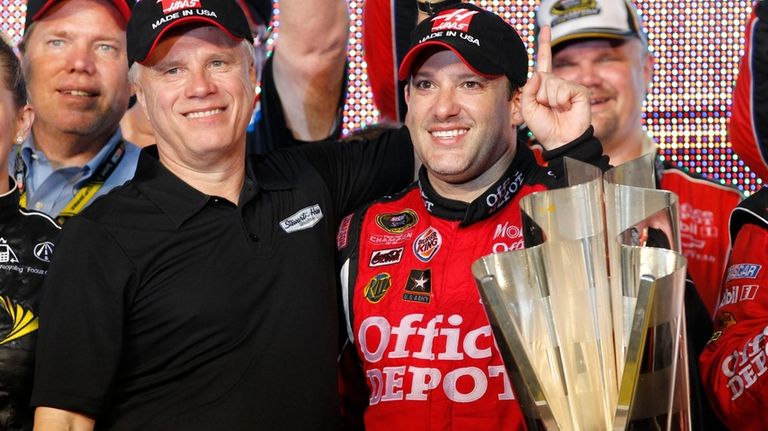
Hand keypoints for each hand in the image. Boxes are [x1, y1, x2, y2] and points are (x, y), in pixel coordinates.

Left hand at [520, 26, 591, 150]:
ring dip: (550, 100)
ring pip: (551, 83)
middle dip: (540, 95)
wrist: (560, 141)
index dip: (544, 45)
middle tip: (547, 108)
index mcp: (544, 86)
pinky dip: (560, 101)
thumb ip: (527, 90)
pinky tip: (566, 108)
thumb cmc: (545, 127)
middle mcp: (557, 83)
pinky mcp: (579, 91)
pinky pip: (563, 89)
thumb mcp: (527, 109)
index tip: (546, 28)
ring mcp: (569, 86)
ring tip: (557, 110)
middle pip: (542, 76)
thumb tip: (538, 73)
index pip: (544, 62)